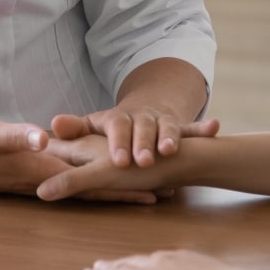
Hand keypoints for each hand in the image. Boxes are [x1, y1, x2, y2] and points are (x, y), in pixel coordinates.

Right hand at [0, 119, 156, 202]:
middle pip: (100, 186)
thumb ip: (15, 136)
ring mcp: (44, 178)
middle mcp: (50, 179)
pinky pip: (76, 179)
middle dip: (134, 188)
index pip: (92, 180)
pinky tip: (114, 174)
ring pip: (91, 185)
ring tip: (158, 188)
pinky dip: (100, 178)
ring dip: (122, 187)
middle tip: (174, 190)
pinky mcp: (38, 173)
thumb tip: (42, 138)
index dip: (124, 183)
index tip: (159, 188)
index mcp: (44, 170)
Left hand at [51, 105, 218, 168]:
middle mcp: (141, 118)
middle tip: (142, 161)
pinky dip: (204, 128)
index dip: (118, 142)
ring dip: (170, 137)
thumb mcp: (93, 129)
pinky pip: (193, 129)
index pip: (117, 127)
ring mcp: (161, 122)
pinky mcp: (179, 128)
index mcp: (118, 119)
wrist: (149, 108)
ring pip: (168, 127)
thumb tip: (54, 125)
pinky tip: (215, 127)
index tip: (118, 160)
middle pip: (142, 127)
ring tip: (170, 151)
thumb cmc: (116, 129)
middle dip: (143, 143)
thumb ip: (74, 130)